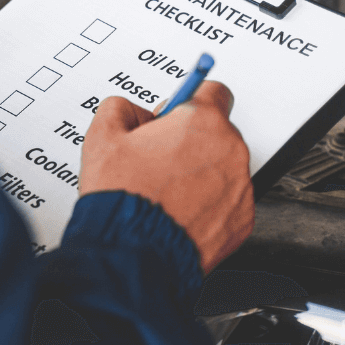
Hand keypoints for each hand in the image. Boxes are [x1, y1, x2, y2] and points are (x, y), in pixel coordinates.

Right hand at [79, 82, 253, 272]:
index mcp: (201, 121)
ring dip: (200, 175)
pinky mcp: (242, 221)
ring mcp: (240, 189)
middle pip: (217, 134)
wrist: (134, 253)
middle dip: (191, 143)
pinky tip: (178, 214)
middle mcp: (230, 151)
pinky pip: (227, 204)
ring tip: (166, 194)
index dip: (188, 102)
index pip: (213, 91)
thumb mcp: (102, 137)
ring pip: (222, 170)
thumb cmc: (123, 197)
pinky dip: (208, 207)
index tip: (177, 114)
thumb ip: (120, 109)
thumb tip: (131, 112)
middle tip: (159, 162)